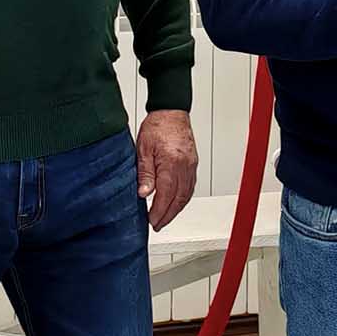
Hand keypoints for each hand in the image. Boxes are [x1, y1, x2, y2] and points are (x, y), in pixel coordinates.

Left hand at [136, 110, 198, 230]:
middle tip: (157, 224)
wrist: (172, 111)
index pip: (166, 195)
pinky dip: (183, 198)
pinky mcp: (193, 164)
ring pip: (186, 195)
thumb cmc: (157, 126)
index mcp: (171, 163)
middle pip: (179, 199)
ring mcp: (191, 166)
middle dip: (168, 215)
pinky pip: (190, 186)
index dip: (159, 212)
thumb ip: (145, 173)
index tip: (152, 221)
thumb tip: (144, 194)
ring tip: (165, 217)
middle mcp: (184, 167)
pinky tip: (175, 202)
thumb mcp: (143, 149)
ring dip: (176, 209)